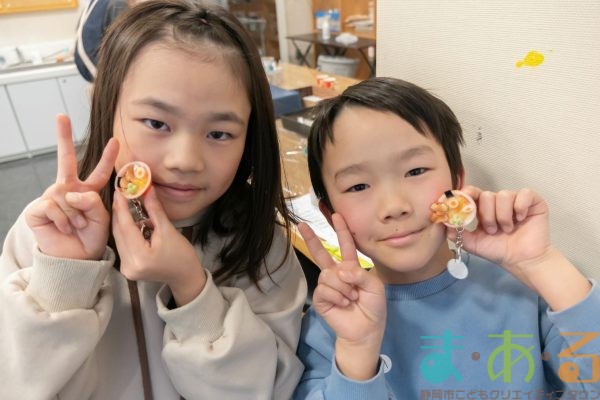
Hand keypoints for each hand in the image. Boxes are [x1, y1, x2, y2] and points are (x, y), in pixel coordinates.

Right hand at [25, 114, 118, 259]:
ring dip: (75, 216)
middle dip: (62, 136)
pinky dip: (63, 220)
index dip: (108, 157)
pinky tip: (64, 228)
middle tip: (61, 116)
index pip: (99, 171)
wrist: (77, 258)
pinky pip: (53, 206)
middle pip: (66, 159)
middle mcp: (68, 189)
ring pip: (66, 196)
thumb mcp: (102, 218)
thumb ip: (93, 201)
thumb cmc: (91, 238)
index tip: (115, 141)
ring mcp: (52, 197)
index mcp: (87, 191)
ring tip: (77, 227)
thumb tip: (71, 193)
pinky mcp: (38, 209)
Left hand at [112, 186, 205, 305]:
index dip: (122, 207)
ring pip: (119, 238)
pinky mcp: (126, 268)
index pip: (126, 227)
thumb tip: (147, 189)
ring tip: (126, 204)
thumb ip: (155, 210)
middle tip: (121, 193)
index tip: (119, 190)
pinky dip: (126, 232)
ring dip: (122, 221)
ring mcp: (125, 268)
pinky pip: (122, 244)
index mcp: (140, 257)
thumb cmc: (181, 255)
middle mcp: (128, 265)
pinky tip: (132, 221)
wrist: (185, 276)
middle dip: (120, 212)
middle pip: (119, 233)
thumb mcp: (168, 230)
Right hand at [298, 213, 385, 379]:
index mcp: (351, 268)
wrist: (366, 330)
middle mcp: (337, 274)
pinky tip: (343, 303)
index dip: (342, 230)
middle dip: (312, 239)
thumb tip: (341, 270)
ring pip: (328, 275)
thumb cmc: (373, 307)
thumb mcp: (374, 287)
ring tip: (351, 298)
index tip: (336, 215)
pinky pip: (324, 289)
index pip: (345, 245)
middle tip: (302, 224)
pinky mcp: (321, 298)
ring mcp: (327, 286)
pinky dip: (337, 296)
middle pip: (321, 253)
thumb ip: (360, 274)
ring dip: (343, 288)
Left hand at [457, 186, 590, 309]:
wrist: (522, 261)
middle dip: (487, 215)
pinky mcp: (532, 202)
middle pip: (486, 195)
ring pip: (503, 195)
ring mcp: (515, 201)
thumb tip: (443, 224)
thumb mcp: (473, 244)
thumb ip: (457, 234)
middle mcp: (497, 202)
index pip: (472, 193)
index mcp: (482, 209)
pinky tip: (521, 219)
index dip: (466, 195)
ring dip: (503, 215)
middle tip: (492, 230)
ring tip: (507, 230)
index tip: (462, 201)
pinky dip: (520, 206)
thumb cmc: (499, 251)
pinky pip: (524, 194)